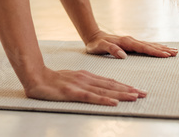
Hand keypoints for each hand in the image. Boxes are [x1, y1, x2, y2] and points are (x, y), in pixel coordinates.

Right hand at [23, 66, 146, 105]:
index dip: (124, 86)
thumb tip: (97, 90)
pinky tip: (114, 102)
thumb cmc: (51, 80)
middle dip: (129, 90)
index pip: (109, 82)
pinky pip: (91, 97)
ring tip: (135, 97)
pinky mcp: (73, 93)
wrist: (34, 76)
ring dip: (121, 94)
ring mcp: (80, 85)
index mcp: (86, 76)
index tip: (138, 90)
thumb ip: (84, 84)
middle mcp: (86, 79)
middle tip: (144, 94)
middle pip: (111, 85)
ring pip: (105, 90)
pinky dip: (104, 99)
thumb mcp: (71, 79)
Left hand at [85, 30, 178, 58]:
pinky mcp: (131, 44)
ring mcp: (132, 41)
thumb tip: (123, 55)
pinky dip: (155, 47)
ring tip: (174, 51)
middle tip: (176, 53)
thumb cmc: (96, 44)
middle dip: (163, 49)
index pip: (143, 48)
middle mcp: (131, 40)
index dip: (154, 52)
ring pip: (150, 45)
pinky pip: (146, 46)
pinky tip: (161, 49)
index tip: (166, 55)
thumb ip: (111, 50)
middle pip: (150, 45)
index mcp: (126, 42)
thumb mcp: (100, 47)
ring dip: (162, 48)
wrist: (93, 37)